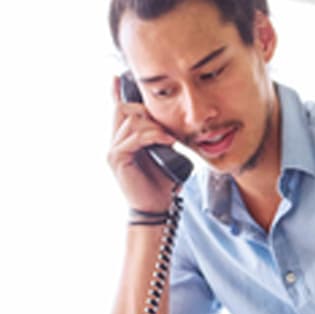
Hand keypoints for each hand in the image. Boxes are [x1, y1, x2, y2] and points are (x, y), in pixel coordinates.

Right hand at [108, 76, 182, 211]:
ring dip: (154, 126)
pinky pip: (133, 138)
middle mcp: (115, 141)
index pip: (119, 110)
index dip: (117, 93)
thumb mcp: (167, 153)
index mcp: (125, 138)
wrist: (158, 207)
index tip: (118, 77)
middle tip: (166, 126)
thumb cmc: (163, 182)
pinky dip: (151, 136)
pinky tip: (166, 141)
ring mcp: (114, 149)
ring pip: (130, 121)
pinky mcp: (117, 158)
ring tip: (170, 138)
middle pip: (125, 109)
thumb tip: (171, 122)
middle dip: (147, 112)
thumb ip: (163, 136)